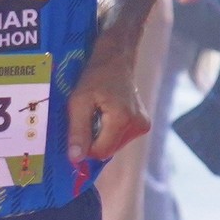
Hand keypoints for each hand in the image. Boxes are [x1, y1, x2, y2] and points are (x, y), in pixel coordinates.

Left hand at [66, 49, 151, 163]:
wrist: (116, 59)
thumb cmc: (94, 77)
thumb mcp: (78, 102)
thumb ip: (78, 131)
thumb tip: (76, 159)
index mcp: (122, 120)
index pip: (100, 152)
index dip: (86, 146)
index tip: (79, 128)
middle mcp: (137, 126)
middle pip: (108, 150)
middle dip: (94, 139)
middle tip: (89, 117)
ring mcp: (143, 126)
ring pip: (114, 146)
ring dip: (102, 136)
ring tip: (99, 114)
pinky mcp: (143, 125)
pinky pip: (120, 138)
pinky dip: (110, 132)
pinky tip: (108, 115)